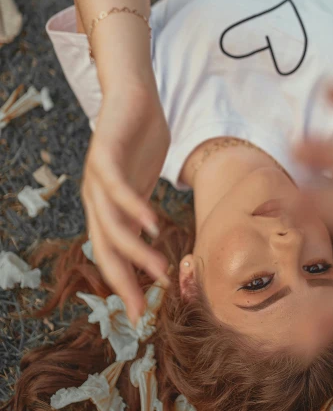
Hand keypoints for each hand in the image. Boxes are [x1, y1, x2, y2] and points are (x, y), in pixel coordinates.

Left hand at [81, 83, 170, 324]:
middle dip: (124, 281)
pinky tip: (152, 224)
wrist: (133, 96)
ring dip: (135, 250)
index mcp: (106, 208)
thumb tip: (150, 240)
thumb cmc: (140, 140)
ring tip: (158, 268)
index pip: (112, 255)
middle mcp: (96, 199)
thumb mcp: (143, 183)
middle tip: (141, 308)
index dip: (124, 284)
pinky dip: (134, 208)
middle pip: (106, 248)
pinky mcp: (105, 156)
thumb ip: (141, 211)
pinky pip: (117, 188)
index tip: (140, 314)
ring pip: (112, 224)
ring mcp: (97, 178)